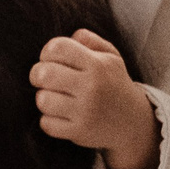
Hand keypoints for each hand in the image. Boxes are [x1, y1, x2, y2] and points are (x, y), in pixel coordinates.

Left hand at [30, 30, 158, 168]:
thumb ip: (90, 40)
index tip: (50, 59)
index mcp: (97, 64)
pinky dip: (48, 120)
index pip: (57, 47)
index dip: (47, 52)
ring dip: (43, 98)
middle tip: (43, 79)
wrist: (133, 122)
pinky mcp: (79, 132)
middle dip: (37, 74)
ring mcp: (85, 111)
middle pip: (44, 74)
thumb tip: (72, 36)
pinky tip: (59, 115)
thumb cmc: (113, 83)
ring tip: (53, 98)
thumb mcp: (110, 57)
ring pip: (42, 100)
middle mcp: (92, 87)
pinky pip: (46, 124)